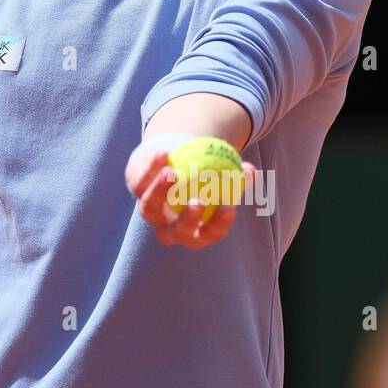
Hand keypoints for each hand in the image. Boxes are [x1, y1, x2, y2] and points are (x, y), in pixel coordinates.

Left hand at [124, 146, 256, 249]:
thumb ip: (236, 176)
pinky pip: (141, 181)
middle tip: (199, 200)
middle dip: (188, 219)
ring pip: (150, 208)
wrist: (172, 165)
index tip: (231, 207)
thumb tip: (250, 171)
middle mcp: (170, 229)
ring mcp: (151, 213)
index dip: (220, 224)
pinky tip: (163, 154)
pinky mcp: (137, 192)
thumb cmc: (206, 179)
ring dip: (160, 191)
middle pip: (177, 230)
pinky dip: (151, 168)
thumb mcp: (223, 178)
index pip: (210, 233)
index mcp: (195, 231)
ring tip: (172, 172)